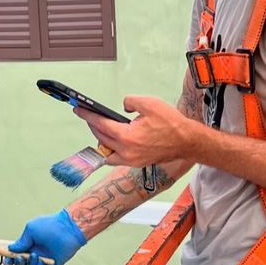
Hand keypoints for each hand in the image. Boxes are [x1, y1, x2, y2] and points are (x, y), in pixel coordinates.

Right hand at [7, 209, 86, 264]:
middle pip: (21, 263)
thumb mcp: (30, 230)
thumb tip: (11, 249)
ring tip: (33, 255)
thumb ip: (21, 241)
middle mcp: (35, 253)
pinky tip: (40, 260)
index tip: (5, 258)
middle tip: (18, 258)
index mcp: (29, 244)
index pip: (16, 253)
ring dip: (28, 264)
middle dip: (17, 262)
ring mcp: (43, 260)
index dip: (9, 257)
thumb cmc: (50, 226)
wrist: (67, 229)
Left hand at [74, 95, 197, 166]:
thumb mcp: (149, 103)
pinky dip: (109, 149)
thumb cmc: (171, 124)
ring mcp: (131, 160)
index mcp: (127, 137)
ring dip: (100, 137)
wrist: (187, 142)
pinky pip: (115, 158)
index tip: (78, 110)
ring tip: (99, 125)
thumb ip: (130, 101)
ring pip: (106, 149)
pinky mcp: (136, 163)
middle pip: (101, 137)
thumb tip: (123, 107)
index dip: (87, 116)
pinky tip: (109, 140)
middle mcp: (126, 151)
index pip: (100, 125)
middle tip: (88, 115)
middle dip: (92, 125)